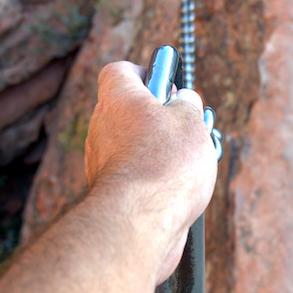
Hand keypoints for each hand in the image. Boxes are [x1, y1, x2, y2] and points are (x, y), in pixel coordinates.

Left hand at [84, 61, 217, 282]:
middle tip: (187, 127)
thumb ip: (187, 104)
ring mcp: (101, 160)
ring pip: (132, 144)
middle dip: (159, 117)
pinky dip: (152, 176)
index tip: (166, 86)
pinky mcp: (109, 191)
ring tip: (191, 161)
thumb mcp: (191, 121)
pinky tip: (178, 187)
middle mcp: (101, 126)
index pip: (119, 71)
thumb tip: (184, 101)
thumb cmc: (166, 163)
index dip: (144, 73)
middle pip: (128, 110)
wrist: (140, 220)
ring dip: (158, 149)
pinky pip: (133, 173)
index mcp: (118, 98)